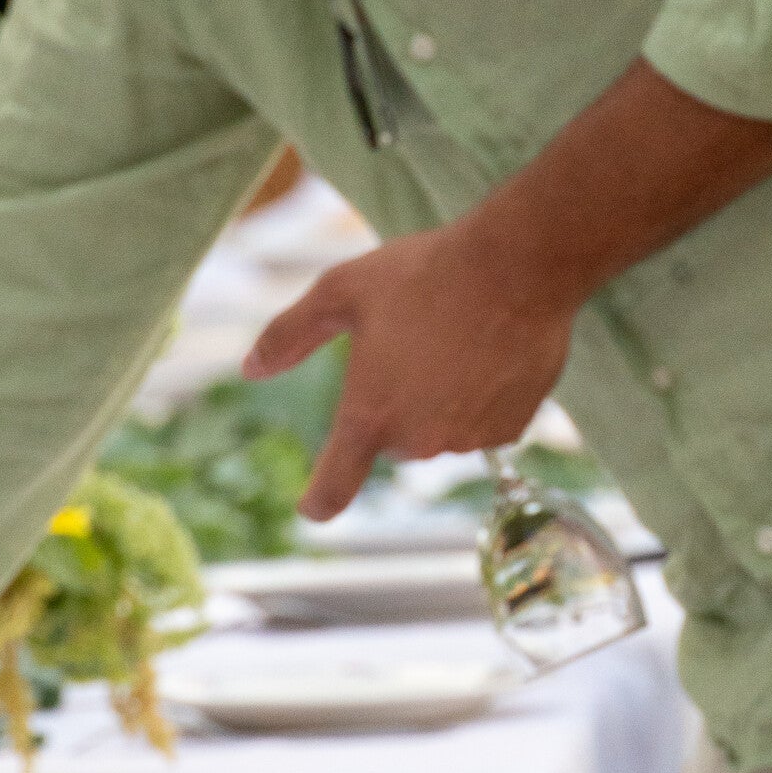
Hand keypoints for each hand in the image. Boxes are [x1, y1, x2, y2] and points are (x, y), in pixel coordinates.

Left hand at [244, 220, 575, 520]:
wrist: (521, 264)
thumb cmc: (425, 272)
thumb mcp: (340, 290)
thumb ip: (288, 335)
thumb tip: (250, 370)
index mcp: (369, 417)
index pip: (334, 487)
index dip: (319, 500)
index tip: (312, 507)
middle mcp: (417, 440)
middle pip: (393, 441)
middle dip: (394, 406)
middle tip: (413, 344)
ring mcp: (466, 438)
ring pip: (439, 431)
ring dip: (440, 402)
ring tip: (455, 339)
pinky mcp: (511, 429)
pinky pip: (483, 424)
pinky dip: (481, 398)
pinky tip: (488, 352)